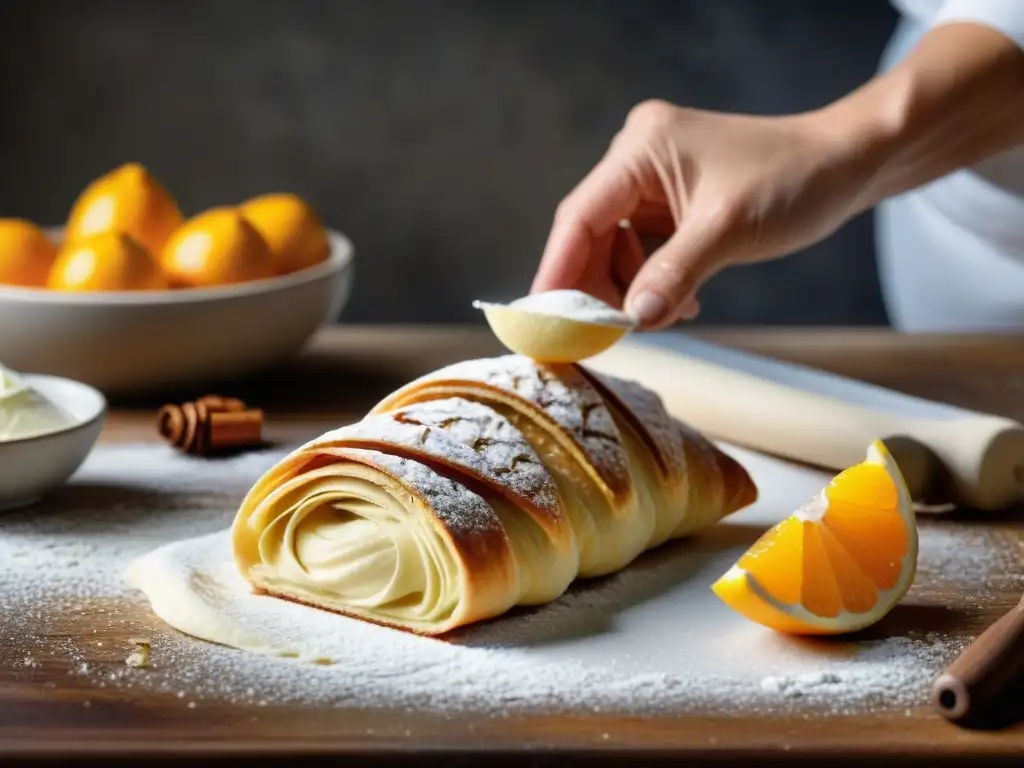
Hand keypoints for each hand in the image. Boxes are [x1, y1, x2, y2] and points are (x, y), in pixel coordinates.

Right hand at [531, 99, 879, 328]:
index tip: (547, 322)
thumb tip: (631, 321)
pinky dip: (655, 282)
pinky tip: (682, 301)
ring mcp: (655, 181)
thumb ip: (673, 274)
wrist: (848, 163)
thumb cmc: (794, 179)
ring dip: (634, 291)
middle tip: (610, 335)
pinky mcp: (673, 202)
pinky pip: (644, 251)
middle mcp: (639, 159)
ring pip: (617, 250)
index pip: (580, 217)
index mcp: (641, 149)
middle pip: (592, 237)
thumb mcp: (728, 229)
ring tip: (668, 314)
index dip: (559, 272)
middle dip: (601, 289)